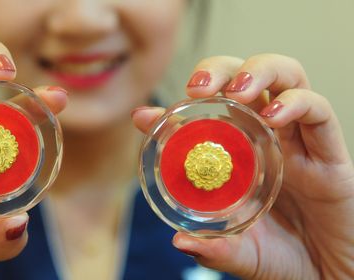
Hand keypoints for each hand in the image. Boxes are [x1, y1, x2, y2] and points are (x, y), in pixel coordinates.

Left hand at [132, 54, 353, 278]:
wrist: (328, 274)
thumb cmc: (285, 258)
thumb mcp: (241, 253)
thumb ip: (215, 249)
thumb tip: (179, 241)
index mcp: (240, 154)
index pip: (206, 114)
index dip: (174, 107)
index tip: (145, 116)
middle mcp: (267, 138)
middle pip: (244, 78)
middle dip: (218, 70)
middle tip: (197, 89)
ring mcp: (299, 140)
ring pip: (286, 77)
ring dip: (257, 72)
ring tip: (236, 91)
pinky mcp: (330, 152)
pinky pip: (319, 112)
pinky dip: (296, 104)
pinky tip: (273, 117)